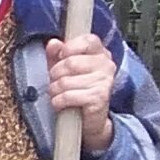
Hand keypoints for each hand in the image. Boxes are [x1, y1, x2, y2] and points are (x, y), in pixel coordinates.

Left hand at [45, 33, 117, 153]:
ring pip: (66, 81)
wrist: (88, 118)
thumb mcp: (63, 68)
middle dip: (55, 74)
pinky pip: (68, 95)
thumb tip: (53, 43)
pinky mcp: (99, 98)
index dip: (68, 48)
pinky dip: (58, 101)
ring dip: (55, 90)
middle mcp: (106, 65)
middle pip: (71, 62)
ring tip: (59, 94)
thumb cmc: (75, 88)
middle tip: (56, 81)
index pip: (87, 40)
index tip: (61, 57)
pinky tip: (61, 103)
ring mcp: (105, 81)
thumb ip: (56, 53)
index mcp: (100, 52)